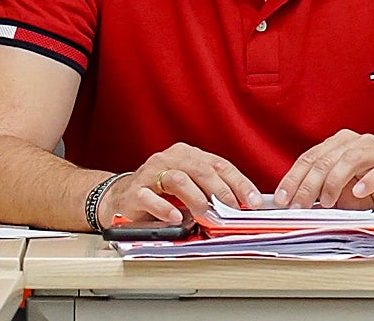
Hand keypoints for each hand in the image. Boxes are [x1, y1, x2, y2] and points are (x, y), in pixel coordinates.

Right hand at [100, 142, 260, 222]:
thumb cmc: (161, 194)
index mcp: (189, 154)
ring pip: (179, 180)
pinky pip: (150, 197)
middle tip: (233, 210)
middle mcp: (170, 158)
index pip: (221, 165)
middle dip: (222, 192)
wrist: (120, 198)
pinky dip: (165, 208)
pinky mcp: (134, 191)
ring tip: (208, 215)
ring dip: (197, 199)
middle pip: (202, 170)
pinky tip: (176, 218)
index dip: (240, 183)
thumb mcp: (190, 189)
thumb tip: (241, 207)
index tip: (253, 201)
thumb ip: (211, 193)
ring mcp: (150, 173)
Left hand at [273, 129, 373, 224]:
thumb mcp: (335, 195)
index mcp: (339, 145)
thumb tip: (289, 202)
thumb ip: (316, 193)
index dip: (293, 178)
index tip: (282, 199)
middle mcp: (357, 143)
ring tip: (327, 202)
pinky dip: (368, 180)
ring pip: (350, 158)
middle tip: (300, 205)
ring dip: (334, 182)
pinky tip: (358, 192)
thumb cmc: (368, 196)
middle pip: (326, 158)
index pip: (310, 157)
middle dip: (309, 184)